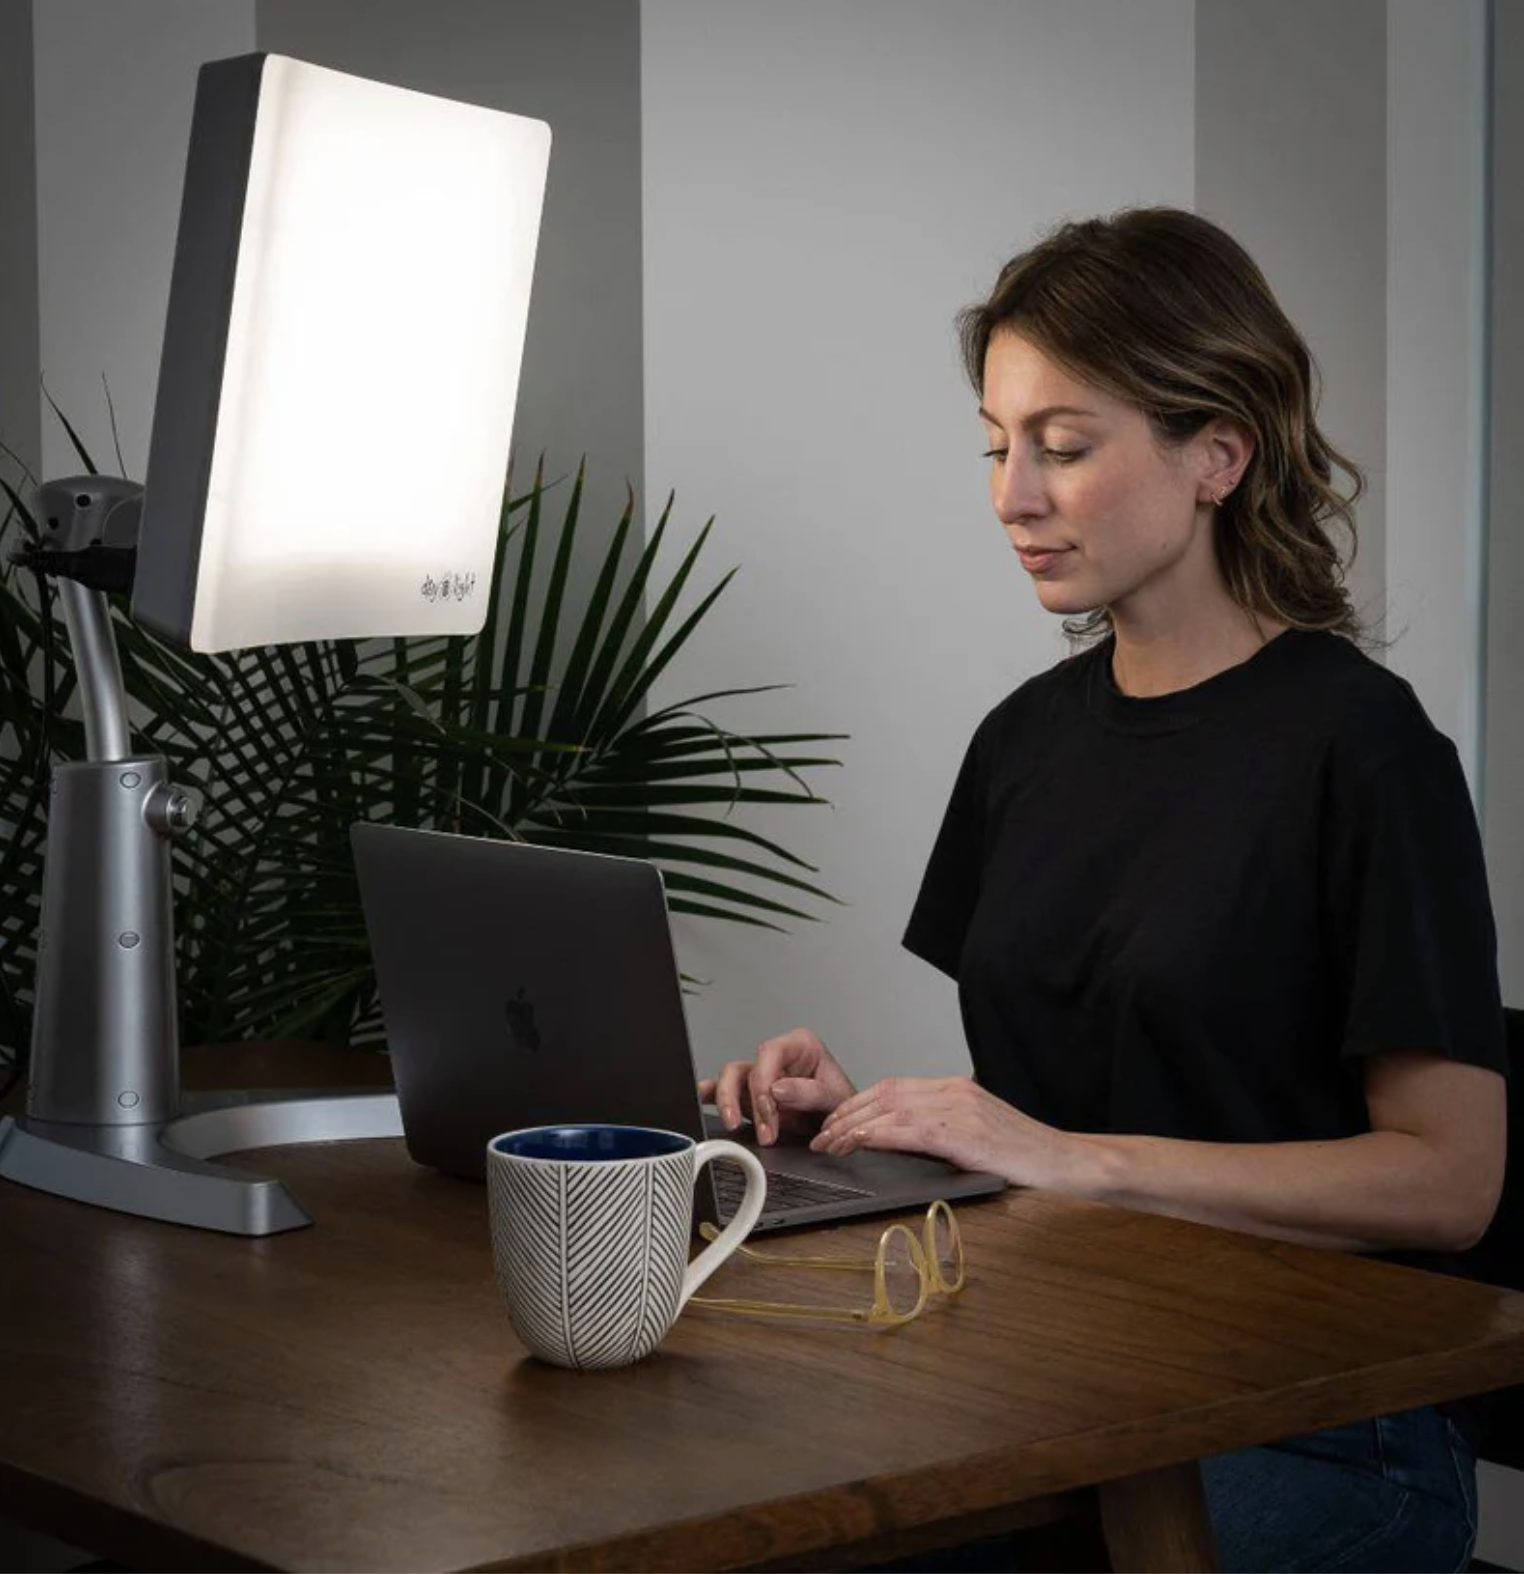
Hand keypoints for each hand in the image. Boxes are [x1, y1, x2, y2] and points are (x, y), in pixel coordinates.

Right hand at [699, 1028, 856, 1146]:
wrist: (842, 1128)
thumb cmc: (842, 1107)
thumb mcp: (836, 1098)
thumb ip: (810, 1092)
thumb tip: (778, 1089)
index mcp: (800, 1046)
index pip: (769, 1053)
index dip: (764, 1081)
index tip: (770, 1109)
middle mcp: (777, 1059)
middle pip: (745, 1067)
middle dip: (746, 1100)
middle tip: (762, 1131)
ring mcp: (762, 1077)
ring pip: (730, 1079)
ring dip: (727, 1102)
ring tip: (733, 1125)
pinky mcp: (751, 1096)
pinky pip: (725, 1092)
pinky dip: (712, 1096)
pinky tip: (703, 1099)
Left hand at [810, 1075, 1082, 1187]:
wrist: (1065, 1160)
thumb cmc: (1024, 1155)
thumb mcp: (977, 1135)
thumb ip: (942, 1130)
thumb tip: (900, 1143)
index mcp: (955, 1088)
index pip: (893, 1087)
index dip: (858, 1103)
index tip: (835, 1122)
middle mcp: (954, 1090)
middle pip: (885, 1092)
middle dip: (846, 1113)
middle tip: (821, 1136)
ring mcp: (959, 1108)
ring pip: (890, 1107)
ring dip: (853, 1125)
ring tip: (830, 1144)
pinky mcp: (964, 1132)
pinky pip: (910, 1128)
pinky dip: (879, 1133)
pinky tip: (859, 1144)